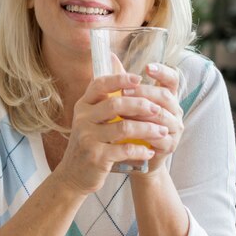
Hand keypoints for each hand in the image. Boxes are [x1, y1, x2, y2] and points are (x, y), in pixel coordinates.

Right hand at [54, 73, 167, 194]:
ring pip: (124, 127)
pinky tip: (149, 151)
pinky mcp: (96, 157)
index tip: (139, 79)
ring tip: (161, 131)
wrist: (73, 174)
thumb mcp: (90, 120)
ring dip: (147, 128)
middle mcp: (82, 120)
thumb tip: (115, 60)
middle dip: (141, 105)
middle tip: (157, 109)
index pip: (99, 85)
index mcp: (83, 106)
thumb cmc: (89, 143)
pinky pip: (125, 149)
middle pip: (116, 104)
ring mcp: (88, 138)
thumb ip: (103, 98)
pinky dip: (141, 150)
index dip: (120, 79)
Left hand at [122, 63, 182, 175]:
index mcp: (166, 98)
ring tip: (124, 111)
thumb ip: (121, 82)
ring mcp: (174, 129)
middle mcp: (175, 111)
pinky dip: (144, 132)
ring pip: (162, 116)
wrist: (133, 159)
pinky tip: (130, 129)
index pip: (172, 80)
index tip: (147, 67)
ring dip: (142, 113)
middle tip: (125, 91)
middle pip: (165, 97)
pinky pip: (159, 136)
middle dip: (144, 93)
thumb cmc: (129, 128)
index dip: (163, 72)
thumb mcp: (125, 105)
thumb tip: (109, 55)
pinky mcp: (169, 145)